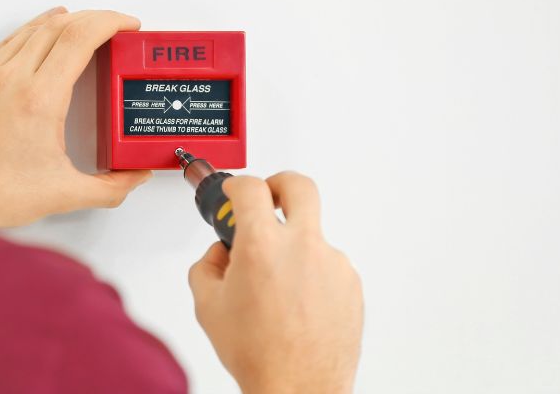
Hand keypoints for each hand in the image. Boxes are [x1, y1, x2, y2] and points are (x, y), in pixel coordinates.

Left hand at [0, 7, 151, 233]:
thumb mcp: (63, 195)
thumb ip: (110, 188)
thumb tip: (137, 176)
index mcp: (38, 100)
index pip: (80, 37)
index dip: (110, 21)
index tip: (128, 24)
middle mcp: (9, 78)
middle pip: (59, 25)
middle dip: (93, 19)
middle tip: (113, 28)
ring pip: (30, 29)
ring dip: (62, 22)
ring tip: (83, 27)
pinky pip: (5, 43)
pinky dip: (31, 34)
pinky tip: (41, 39)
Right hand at [188, 172, 363, 393]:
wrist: (299, 388)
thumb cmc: (258, 353)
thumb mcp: (208, 305)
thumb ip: (208, 265)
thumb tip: (221, 253)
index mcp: (262, 245)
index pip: (251, 188)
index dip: (238, 185)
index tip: (236, 191)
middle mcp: (302, 246)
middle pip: (300, 186)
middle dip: (280, 185)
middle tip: (270, 198)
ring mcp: (332, 263)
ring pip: (312, 235)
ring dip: (294, 248)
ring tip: (278, 288)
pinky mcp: (351, 282)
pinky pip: (327, 265)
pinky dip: (311, 275)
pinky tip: (297, 304)